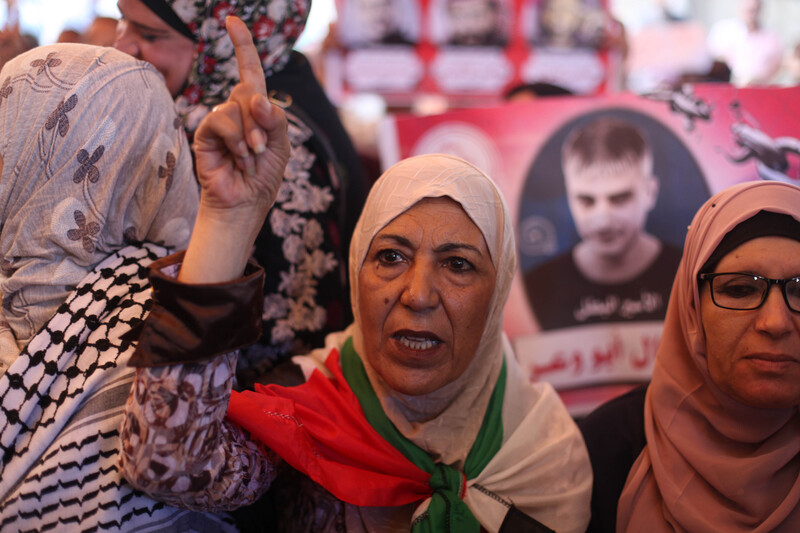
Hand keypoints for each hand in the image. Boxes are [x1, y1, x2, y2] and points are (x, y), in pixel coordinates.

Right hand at [192, 16, 289, 217]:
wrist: (246, 203)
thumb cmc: (264, 176)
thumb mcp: (281, 145)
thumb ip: (275, 119)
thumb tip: (257, 98)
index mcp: (255, 109)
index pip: (249, 70)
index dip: (242, 45)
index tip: (232, 19)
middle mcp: (235, 110)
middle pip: (249, 88)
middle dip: (261, 118)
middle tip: (262, 147)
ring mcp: (219, 120)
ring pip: (236, 106)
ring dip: (250, 135)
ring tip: (249, 158)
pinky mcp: (205, 133)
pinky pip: (222, 119)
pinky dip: (235, 140)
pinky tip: (237, 158)